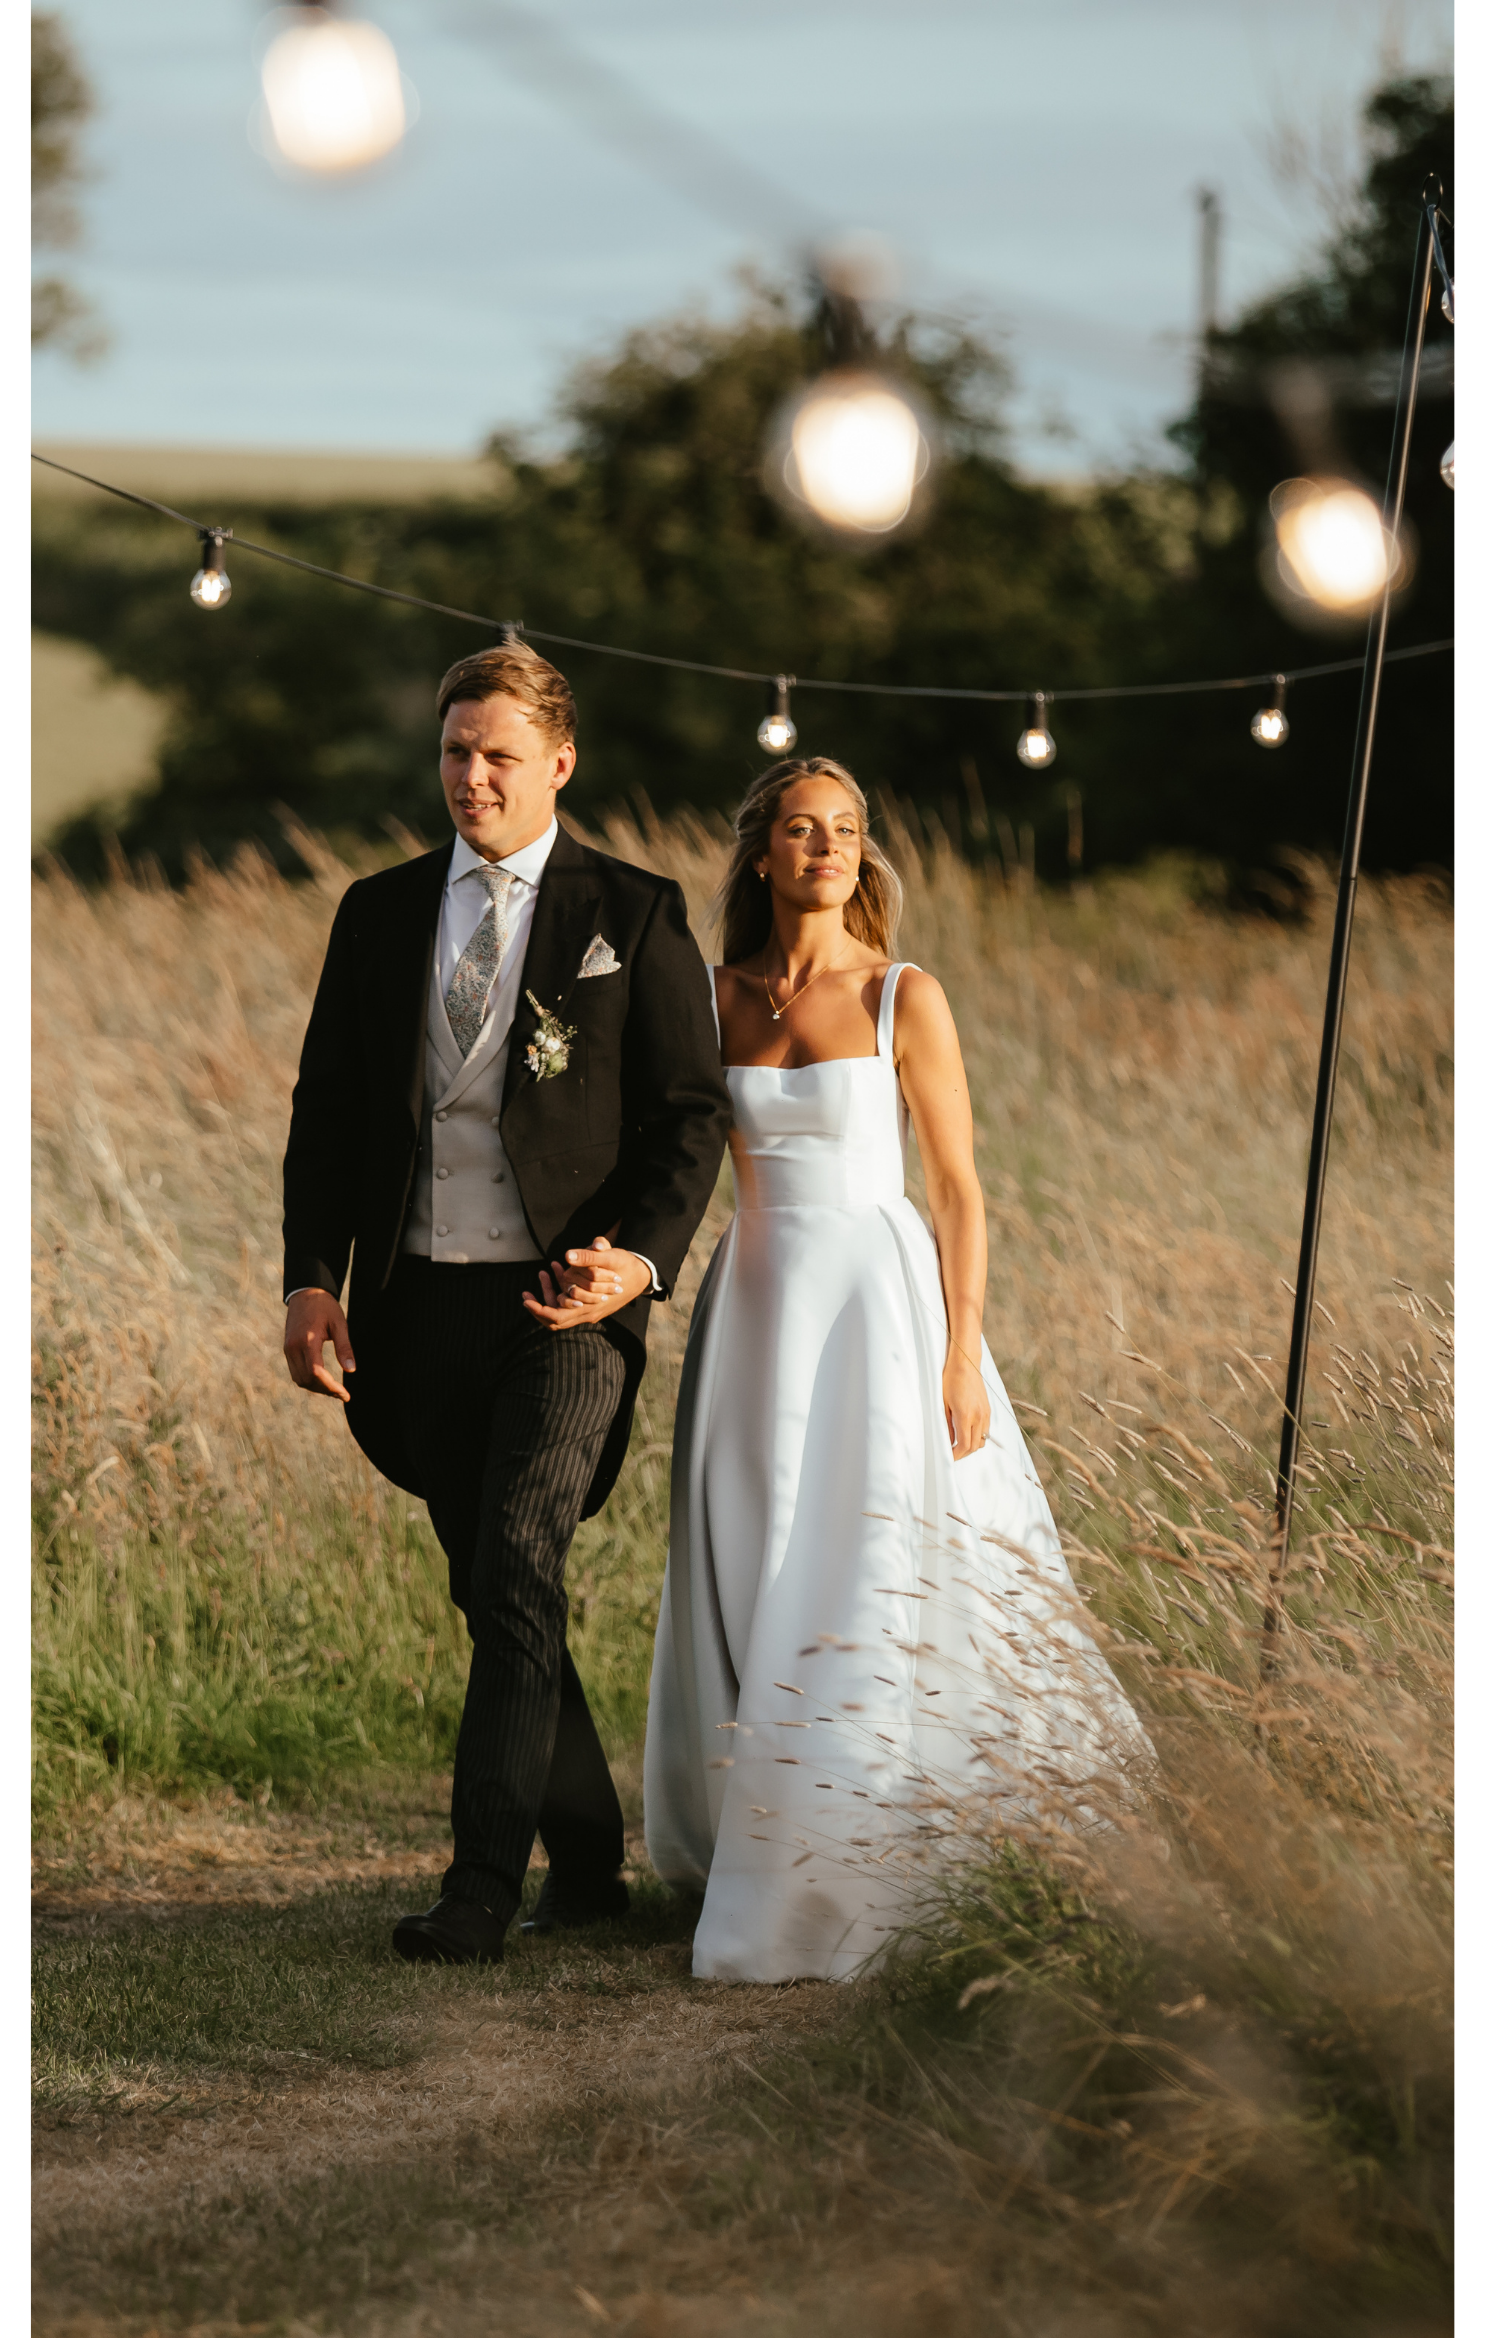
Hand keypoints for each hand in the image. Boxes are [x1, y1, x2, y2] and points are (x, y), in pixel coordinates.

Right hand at [284, 1288, 355, 1400]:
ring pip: (299, 1379)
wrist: (306, 1293)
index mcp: (307, 1341)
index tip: (345, 1394)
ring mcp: (288, 1349)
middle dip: (325, 1390)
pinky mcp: (288, 1349)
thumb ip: (345, 1347)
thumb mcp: (339, 1324)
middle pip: (306, 1380)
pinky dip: (308, 1380)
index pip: (316, 1373)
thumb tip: (351, 1370)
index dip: (331, 1387)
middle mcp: (294, 1347)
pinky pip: (295, 1372)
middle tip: (342, 1393)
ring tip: (334, 1389)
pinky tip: (322, 1380)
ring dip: (316, 1387)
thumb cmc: (325, 1306)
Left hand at [522, 1235, 652, 1331]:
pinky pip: (568, 1304)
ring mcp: (589, 1311)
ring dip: (549, 1295)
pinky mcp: (589, 1306)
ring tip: (544, 1273)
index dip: (538, 1309)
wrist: (644, 1275)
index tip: (525, 1298)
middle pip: (554, 1321)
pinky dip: (560, 1290)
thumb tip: (568, 1256)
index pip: (556, 1317)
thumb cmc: (627, 1266)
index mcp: (590, 1308)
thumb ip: (590, 1256)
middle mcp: (587, 1314)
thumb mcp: (611, 1257)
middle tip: (525, 1293)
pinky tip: (557, 1271)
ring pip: (560, 1312)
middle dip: (538, 1306)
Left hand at [943, 1348, 989, 1458]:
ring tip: (958, 1444)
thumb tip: (949, 1441)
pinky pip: (985, 1430)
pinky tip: (966, 1432)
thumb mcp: (943, 1404)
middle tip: (951, 1453)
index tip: (948, 1457)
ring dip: (971, 1446)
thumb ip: (947, 1425)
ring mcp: (986, 1413)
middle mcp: (979, 1416)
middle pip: (974, 1446)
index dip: (956, 1455)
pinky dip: (977, 1436)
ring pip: (982, 1440)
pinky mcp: (988, 1409)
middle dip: (963, 1453)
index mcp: (966, 1416)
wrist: (966, 1363)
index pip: (964, 1445)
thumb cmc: (950, 1380)